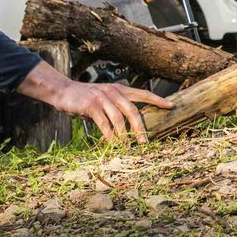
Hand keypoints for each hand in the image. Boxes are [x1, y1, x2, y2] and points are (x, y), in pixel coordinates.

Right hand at [37, 74, 172, 142]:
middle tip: (145, 142)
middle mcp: (114, 92)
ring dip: (125, 136)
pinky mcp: (91, 106)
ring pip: (119, 119)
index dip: (158, 100)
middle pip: (133, 110)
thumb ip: (117, 105)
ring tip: (128, 148)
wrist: (64, 91)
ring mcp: (102, 98)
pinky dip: (109, 136)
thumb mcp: (105, 97)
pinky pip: (104, 124)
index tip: (171, 106)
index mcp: (120, 89)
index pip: (143, 93)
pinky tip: (113, 144)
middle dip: (140, 128)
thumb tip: (131, 122)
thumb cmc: (86, 97)